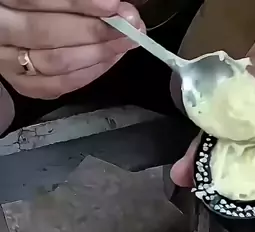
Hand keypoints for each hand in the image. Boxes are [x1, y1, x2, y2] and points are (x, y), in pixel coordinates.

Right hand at [0, 0, 143, 98]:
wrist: (12, 29)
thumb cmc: (38, 7)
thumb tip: (114, 6)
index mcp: (1, 1)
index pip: (37, 0)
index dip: (79, 3)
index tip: (113, 5)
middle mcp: (0, 32)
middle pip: (46, 33)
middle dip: (94, 31)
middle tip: (128, 27)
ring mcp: (8, 63)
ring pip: (54, 63)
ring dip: (96, 54)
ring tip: (124, 43)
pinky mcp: (21, 84)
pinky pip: (56, 86)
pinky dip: (86, 75)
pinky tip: (108, 61)